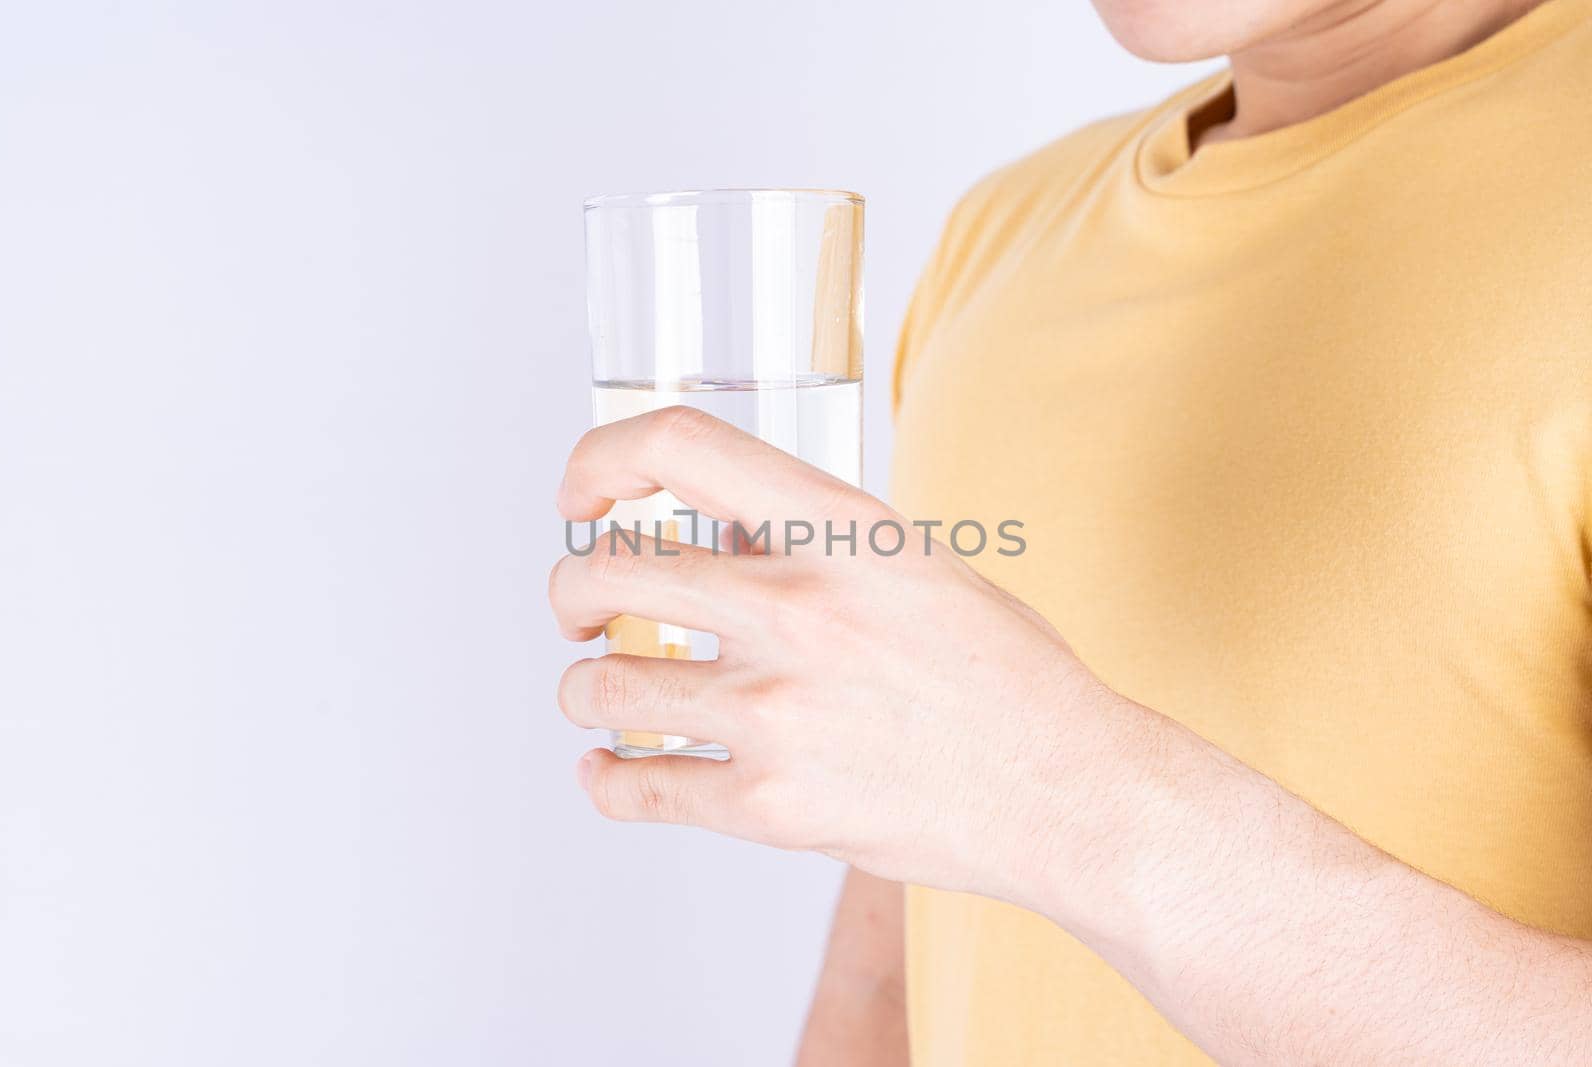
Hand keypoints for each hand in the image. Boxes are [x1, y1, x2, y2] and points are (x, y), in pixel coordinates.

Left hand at [549, 407, 1097, 902]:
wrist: (1067, 793)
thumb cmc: (1007, 675)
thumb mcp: (917, 564)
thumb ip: (813, 542)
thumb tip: (714, 538)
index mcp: (839, 531)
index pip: (678, 447)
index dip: (600, 458)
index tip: (583, 494)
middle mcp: (794, 611)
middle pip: (606, 570)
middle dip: (570, 592)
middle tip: (579, 612)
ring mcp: (774, 712)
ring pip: (601, 685)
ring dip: (583, 687)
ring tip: (599, 694)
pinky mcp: (768, 805)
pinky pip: (634, 788)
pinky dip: (604, 779)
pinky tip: (609, 770)